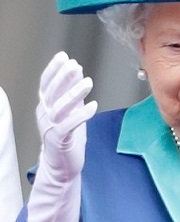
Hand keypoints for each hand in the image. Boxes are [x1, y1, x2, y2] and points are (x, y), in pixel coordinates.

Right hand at [36, 52, 95, 183]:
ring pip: (60, 107)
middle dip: (63, 77)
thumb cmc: (67, 136)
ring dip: (74, 93)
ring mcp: (51, 127)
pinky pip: (69, 125)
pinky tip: (93, 106)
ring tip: (88, 82)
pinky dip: (81, 115)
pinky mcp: (59, 139)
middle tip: (75, 65)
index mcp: (46, 106)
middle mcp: (45, 115)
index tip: (63, 56)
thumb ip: (71, 90)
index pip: (45, 84)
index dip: (53, 70)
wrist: (62, 165)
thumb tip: (76, 69)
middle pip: (51, 93)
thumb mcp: (69, 109)